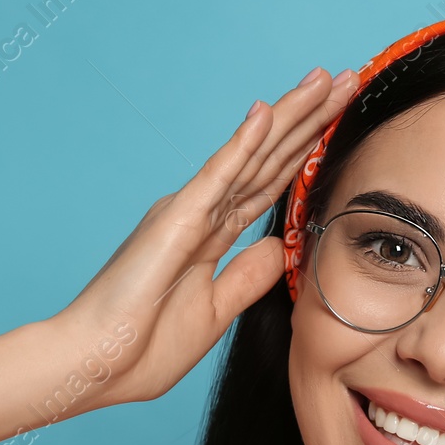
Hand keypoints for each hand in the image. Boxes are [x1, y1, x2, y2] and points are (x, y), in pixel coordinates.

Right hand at [50, 67, 358, 407]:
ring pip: (251, 155)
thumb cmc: (143, 346)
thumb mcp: (215, 310)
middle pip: (268, 158)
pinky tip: (266, 113)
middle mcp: (201, 213)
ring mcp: (189, 212)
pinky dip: (242, 144)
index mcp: (209, 235)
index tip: (338, 118)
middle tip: (347, 78)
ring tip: (323, 79)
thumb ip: (247, 276)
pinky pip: (217, 176)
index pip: (269, 184)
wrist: (96, 365)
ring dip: (289, 116)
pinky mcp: (176, 221)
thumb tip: (280, 248)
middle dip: (309, 119)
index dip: (305, 150)